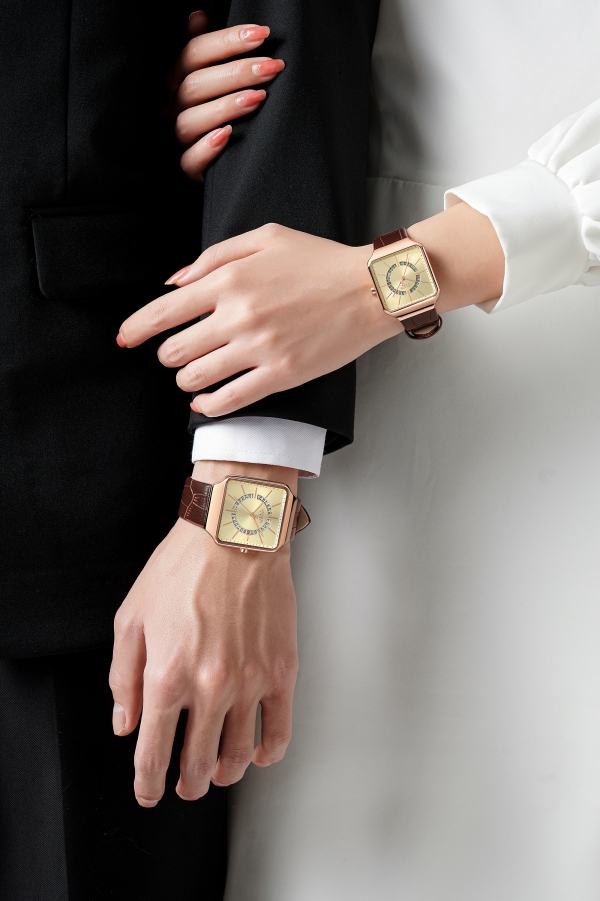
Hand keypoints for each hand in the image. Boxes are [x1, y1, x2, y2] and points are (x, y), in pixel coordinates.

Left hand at [109, 460, 298, 805]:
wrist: (235, 532)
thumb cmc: (183, 566)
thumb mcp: (132, 617)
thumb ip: (124, 677)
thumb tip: (127, 722)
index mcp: (167, 677)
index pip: (154, 753)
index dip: (148, 782)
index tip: (148, 790)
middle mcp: (210, 688)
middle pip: (198, 763)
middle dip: (187, 784)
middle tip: (185, 785)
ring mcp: (251, 682)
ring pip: (239, 754)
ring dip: (225, 774)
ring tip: (219, 773)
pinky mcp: (282, 670)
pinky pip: (279, 729)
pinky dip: (269, 752)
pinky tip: (259, 754)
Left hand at [118, 226, 400, 415]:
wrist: (370, 289)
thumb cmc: (319, 260)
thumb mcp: (265, 237)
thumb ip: (214, 256)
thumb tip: (174, 283)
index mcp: (229, 279)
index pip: (164, 311)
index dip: (136, 328)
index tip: (125, 338)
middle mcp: (238, 315)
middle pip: (174, 350)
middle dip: (167, 354)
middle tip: (176, 354)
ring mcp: (259, 348)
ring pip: (194, 379)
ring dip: (186, 380)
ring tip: (194, 375)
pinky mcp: (281, 375)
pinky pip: (229, 401)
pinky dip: (209, 406)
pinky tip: (205, 402)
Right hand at [169, 11, 282, 180]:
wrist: (220, 160)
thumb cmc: (219, 111)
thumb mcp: (212, 76)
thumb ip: (206, 48)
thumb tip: (197, 16)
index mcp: (177, 79)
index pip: (193, 53)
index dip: (226, 41)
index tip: (262, 35)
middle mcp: (173, 106)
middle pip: (195, 85)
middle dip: (236, 72)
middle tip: (272, 67)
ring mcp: (178, 137)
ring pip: (190, 120)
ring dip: (226, 106)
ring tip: (258, 98)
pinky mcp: (188, 167)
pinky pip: (190, 159)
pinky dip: (208, 147)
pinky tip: (229, 135)